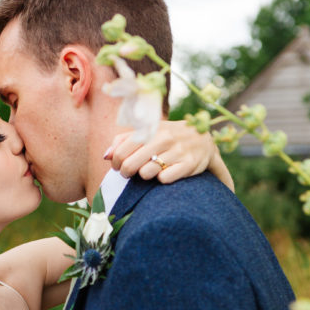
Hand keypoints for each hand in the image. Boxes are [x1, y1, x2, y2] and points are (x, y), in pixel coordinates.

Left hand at [104, 120, 233, 190]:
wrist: (203, 139)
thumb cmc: (167, 138)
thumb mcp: (147, 133)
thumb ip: (124, 141)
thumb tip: (106, 156)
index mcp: (151, 129)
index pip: (121, 150)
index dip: (115, 163)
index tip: (118, 166)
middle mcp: (164, 138)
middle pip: (130, 164)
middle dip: (126, 172)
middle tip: (129, 173)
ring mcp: (177, 150)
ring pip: (146, 173)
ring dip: (144, 176)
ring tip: (148, 172)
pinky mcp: (189, 164)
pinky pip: (165, 179)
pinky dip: (162, 180)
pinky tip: (165, 174)